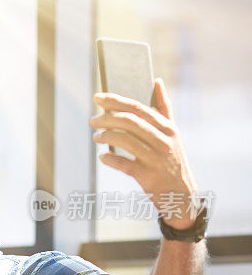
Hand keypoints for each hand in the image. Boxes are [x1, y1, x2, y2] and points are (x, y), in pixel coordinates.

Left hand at [90, 78, 199, 229]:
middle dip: (106, 118)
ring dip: (106, 136)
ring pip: (126, 140)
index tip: (96, 97)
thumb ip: (163, 108)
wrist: (182, 193)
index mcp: (167, 128)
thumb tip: (157, 81)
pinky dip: (110, 159)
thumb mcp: (171, 133)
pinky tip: (103, 157)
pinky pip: (124, 164)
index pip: (137, 108)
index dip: (115, 101)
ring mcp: (157, 159)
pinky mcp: (149, 176)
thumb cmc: (171, 158)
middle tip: (92, 120)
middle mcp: (164, 141)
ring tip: (95, 137)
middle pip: (129, 122)